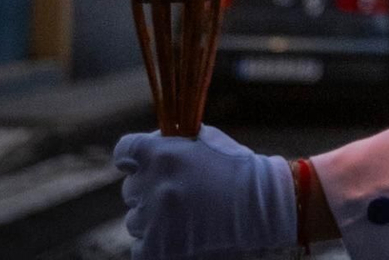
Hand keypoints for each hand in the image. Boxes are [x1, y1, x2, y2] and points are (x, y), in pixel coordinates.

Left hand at [112, 126, 296, 258]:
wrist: (264, 208)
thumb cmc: (239, 171)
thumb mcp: (207, 140)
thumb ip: (173, 142)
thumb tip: (149, 145)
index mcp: (162, 153)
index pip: (124, 151)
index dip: (130, 158)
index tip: (134, 165)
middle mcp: (154, 185)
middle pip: (131, 189)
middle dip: (149, 190)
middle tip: (179, 195)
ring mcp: (154, 219)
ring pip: (135, 220)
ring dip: (153, 219)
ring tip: (186, 218)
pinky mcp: (158, 249)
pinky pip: (141, 248)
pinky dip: (156, 245)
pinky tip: (180, 237)